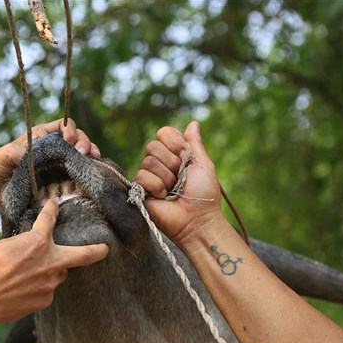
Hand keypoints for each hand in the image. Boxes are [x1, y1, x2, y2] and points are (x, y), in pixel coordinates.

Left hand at [0, 118, 100, 208]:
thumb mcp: (5, 156)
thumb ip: (20, 153)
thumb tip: (34, 156)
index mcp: (39, 136)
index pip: (63, 125)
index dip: (71, 130)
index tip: (70, 142)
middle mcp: (49, 148)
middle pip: (75, 138)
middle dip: (84, 142)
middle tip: (86, 153)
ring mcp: (53, 164)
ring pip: (78, 155)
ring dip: (89, 155)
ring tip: (95, 160)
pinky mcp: (54, 179)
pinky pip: (73, 172)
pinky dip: (84, 171)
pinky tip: (90, 173)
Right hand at [0, 199, 108, 324]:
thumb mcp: (2, 246)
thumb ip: (23, 244)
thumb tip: (28, 245)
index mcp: (37, 242)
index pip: (49, 220)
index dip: (52, 210)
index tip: (55, 205)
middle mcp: (50, 262)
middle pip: (83, 255)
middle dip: (97, 251)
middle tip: (105, 249)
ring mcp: (50, 283)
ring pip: (58, 273)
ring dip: (51, 270)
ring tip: (30, 273)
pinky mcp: (45, 300)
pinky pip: (47, 289)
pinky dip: (39, 286)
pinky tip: (21, 289)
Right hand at [134, 121, 222, 244]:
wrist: (197, 219)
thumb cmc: (204, 194)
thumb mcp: (203, 165)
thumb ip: (195, 144)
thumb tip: (193, 123)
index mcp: (174, 155)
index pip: (164, 133)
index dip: (175, 143)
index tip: (185, 156)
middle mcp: (159, 164)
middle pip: (153, 146)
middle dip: (172, 163)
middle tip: (180, 179)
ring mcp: (148, 177)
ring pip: (148, 162)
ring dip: (166, 178)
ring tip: (172, 191)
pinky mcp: (139, 190)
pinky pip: (141, 176)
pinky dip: (156, 187)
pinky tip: (163, 197)